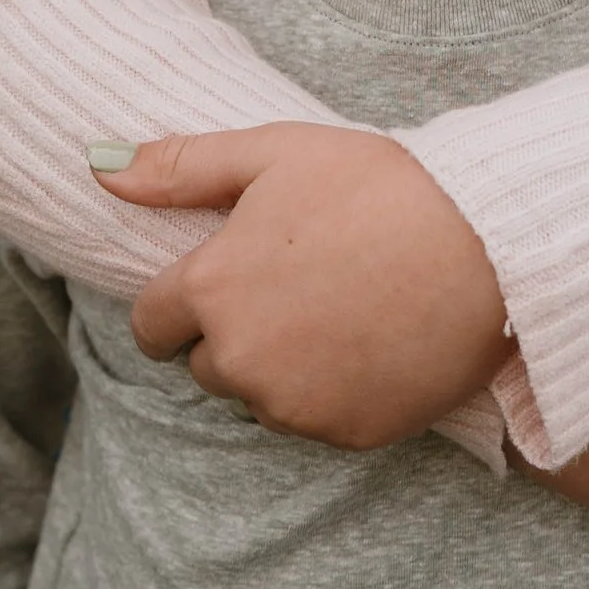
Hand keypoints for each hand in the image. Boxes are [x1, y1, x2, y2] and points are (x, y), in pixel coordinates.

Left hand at [94, 123, 509, 446]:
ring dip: (282, 367)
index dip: (184, 300)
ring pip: (260, 397)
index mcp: (211, 288)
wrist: (490, 243)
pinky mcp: (346, 435)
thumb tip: (99, 167)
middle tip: (301, 283)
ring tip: (343, 309)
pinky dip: (333, 393)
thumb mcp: (274, 153)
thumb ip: (179, 167)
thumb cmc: (379, 184)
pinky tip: (373, 343)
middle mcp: (240, 358)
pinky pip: (316, 422)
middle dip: (236, 332)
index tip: (228, 279)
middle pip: (207, 364)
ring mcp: (294, 405)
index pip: (152, 324)